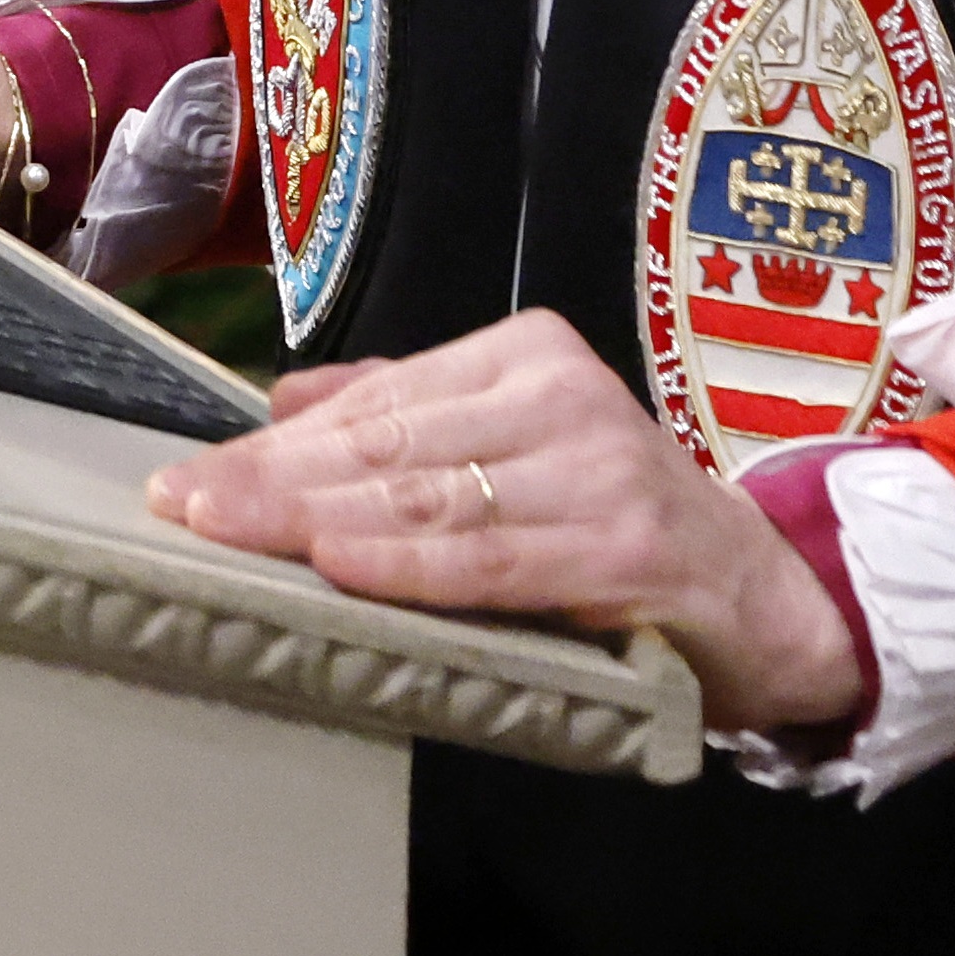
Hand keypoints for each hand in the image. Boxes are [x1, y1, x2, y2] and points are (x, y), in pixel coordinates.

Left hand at [144, 310, 870, 737]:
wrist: (769, 598)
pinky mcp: (622, 547)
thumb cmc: (620, 527)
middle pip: (387, 444)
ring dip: (315, 522)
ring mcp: (598, 468)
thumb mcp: (517, 449)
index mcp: (529, 357)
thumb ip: (409, 417)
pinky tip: (338, 567)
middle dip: (273, 480)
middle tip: (185, 508)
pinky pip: (488, 559)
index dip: (275, 444)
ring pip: (425, 497)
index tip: (190, 476)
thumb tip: (278, 401)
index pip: (376, 402)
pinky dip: (406, 566)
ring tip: (231, 537)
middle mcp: (562, 396)